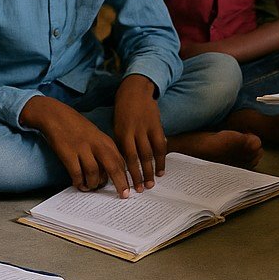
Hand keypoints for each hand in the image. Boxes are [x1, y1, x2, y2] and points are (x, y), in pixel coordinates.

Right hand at [20, 95, 136, 196]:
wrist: (55, 115)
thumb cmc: (76, 127)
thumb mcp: (95, 136)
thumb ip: (104, 151)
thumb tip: (110, 173)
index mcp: (105, 140)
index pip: (121, 161)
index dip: (127, 176)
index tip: (130, 187)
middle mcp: (96, 145)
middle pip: (113, 168)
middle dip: (121, 183)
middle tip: (124, 195)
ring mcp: (82, 149)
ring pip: (94, 174)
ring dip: (93, 185)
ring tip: (90, 187)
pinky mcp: (68, 154)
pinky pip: (77, 174)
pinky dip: (79, 182)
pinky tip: (78, 184)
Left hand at [112, 74, 166, 189]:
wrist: (136, 90)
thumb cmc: (123, 110)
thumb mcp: (117, 125)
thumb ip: (121, 143)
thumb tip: (122, 163)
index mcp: (121, 132)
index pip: (124, 157)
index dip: (127, 172)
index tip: (127, 185)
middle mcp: (134, 131)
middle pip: (137, 158)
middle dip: (139, 176)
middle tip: (141, 190)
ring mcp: (146, 128)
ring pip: (150, 154)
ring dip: (151, 171)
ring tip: (151, 184)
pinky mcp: (157, 125)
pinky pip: (160, 145)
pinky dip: (161, 159)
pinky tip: (161, 170)